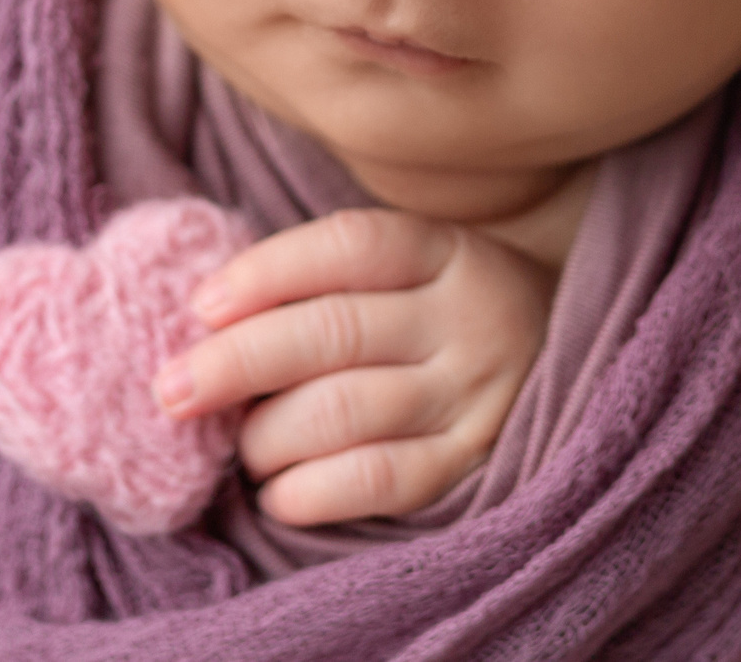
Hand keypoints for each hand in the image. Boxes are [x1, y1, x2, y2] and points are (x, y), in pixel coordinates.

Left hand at [151, 206, 554, 526]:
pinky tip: (279, 494)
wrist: (568, 365)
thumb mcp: (412, 271)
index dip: (266, 273)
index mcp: (446, 252)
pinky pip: (381, 480)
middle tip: (172, 391)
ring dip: (268, 435)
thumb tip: (205, 320)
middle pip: (334, 333)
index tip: (200, 306)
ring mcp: (478, 395)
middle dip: (236, 363)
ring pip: (347, 410)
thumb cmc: (443, 317)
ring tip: (238, 447)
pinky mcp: (478, 466)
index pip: (348, 246)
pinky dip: (313, 490)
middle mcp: (469, 318)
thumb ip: (329, 282)